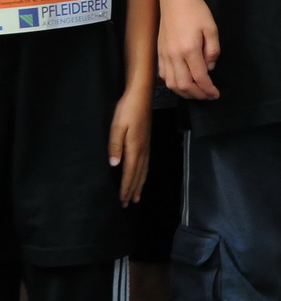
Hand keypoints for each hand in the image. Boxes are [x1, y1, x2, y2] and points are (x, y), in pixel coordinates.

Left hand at [110, 85, 152, 204]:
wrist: (141, 96)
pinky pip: (146, 164)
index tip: (122, 200)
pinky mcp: (146, 142)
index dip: (126, 187)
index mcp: (134, 147)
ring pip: (144, 170)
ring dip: (140, 184)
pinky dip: (143, 174)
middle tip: (128, 204)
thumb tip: (114, 165)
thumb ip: (115, 146)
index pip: (129, 172)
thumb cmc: (126, 110)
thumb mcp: (116, 127)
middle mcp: (142, 150)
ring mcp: (146, 146)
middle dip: (133, 189)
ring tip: (137, 196)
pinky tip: (142, 176)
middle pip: (138, 174)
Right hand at [159, 0, 221, 99]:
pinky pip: (163, 75)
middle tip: (208, 97)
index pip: (199, 77)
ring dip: (184, 93)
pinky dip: (172, 84)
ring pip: (171, 83)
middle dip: (197, 95)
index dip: (208, 89)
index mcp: (189, 50)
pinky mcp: (159, 52)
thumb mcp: (212, 29)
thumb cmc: (197, 11)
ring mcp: (164, 55)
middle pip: (184, 85)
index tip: (216, 94)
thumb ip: (213, 51)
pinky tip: (181, 84)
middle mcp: (174, 55)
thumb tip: (210, 68)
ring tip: (196, 94)